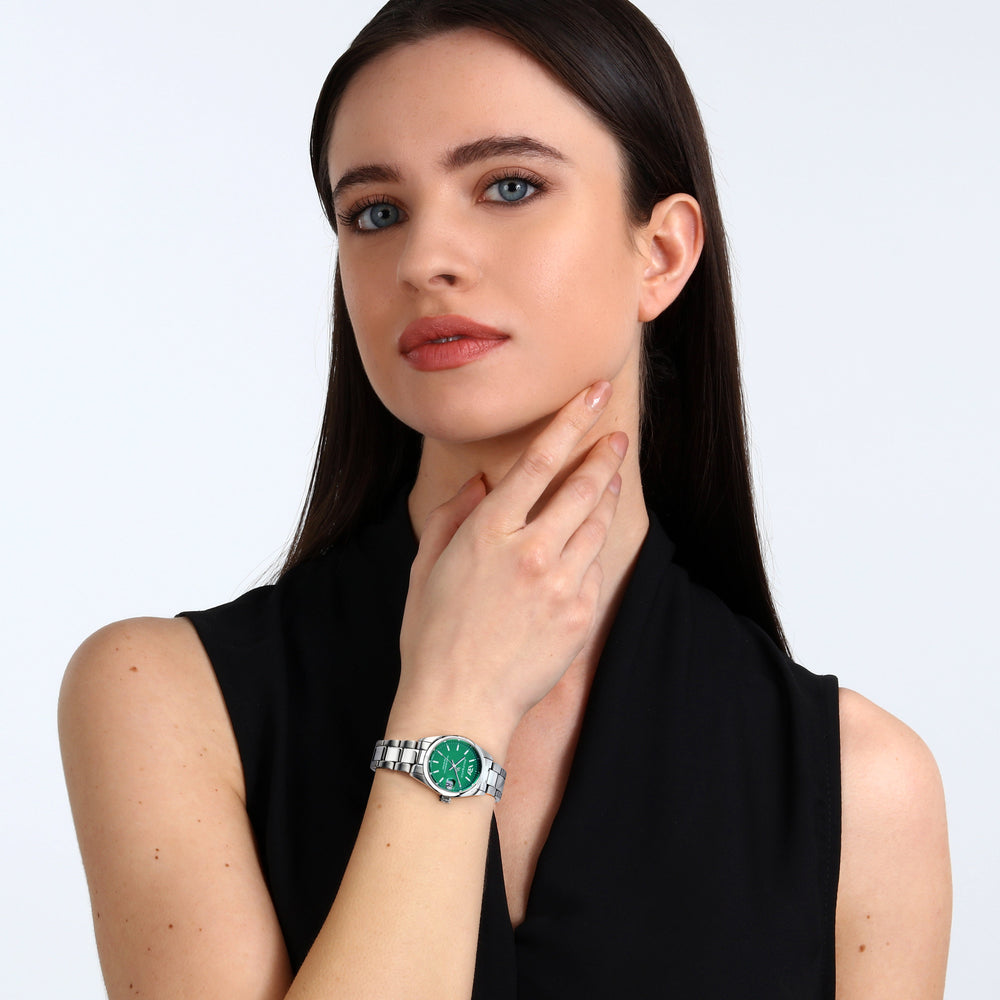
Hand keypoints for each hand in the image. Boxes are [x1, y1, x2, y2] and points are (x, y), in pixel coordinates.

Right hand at [390, 381, 626, 754]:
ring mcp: (561, 584)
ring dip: (605, 498)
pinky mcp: (581, 615)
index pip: (539, 460)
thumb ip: (454, 515)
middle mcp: (531, 550)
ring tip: (607, 483)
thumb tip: (480, 482)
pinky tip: (582, 552)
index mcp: (489, 531)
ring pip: (597, 525)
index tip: (595, 394)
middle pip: (583, 486)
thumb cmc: (432, 637)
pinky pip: (595, 570)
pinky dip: (590, 553)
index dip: (572, 420)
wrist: (458, 705)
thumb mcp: (427, 567)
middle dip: (605, 455)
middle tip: (617, 438)